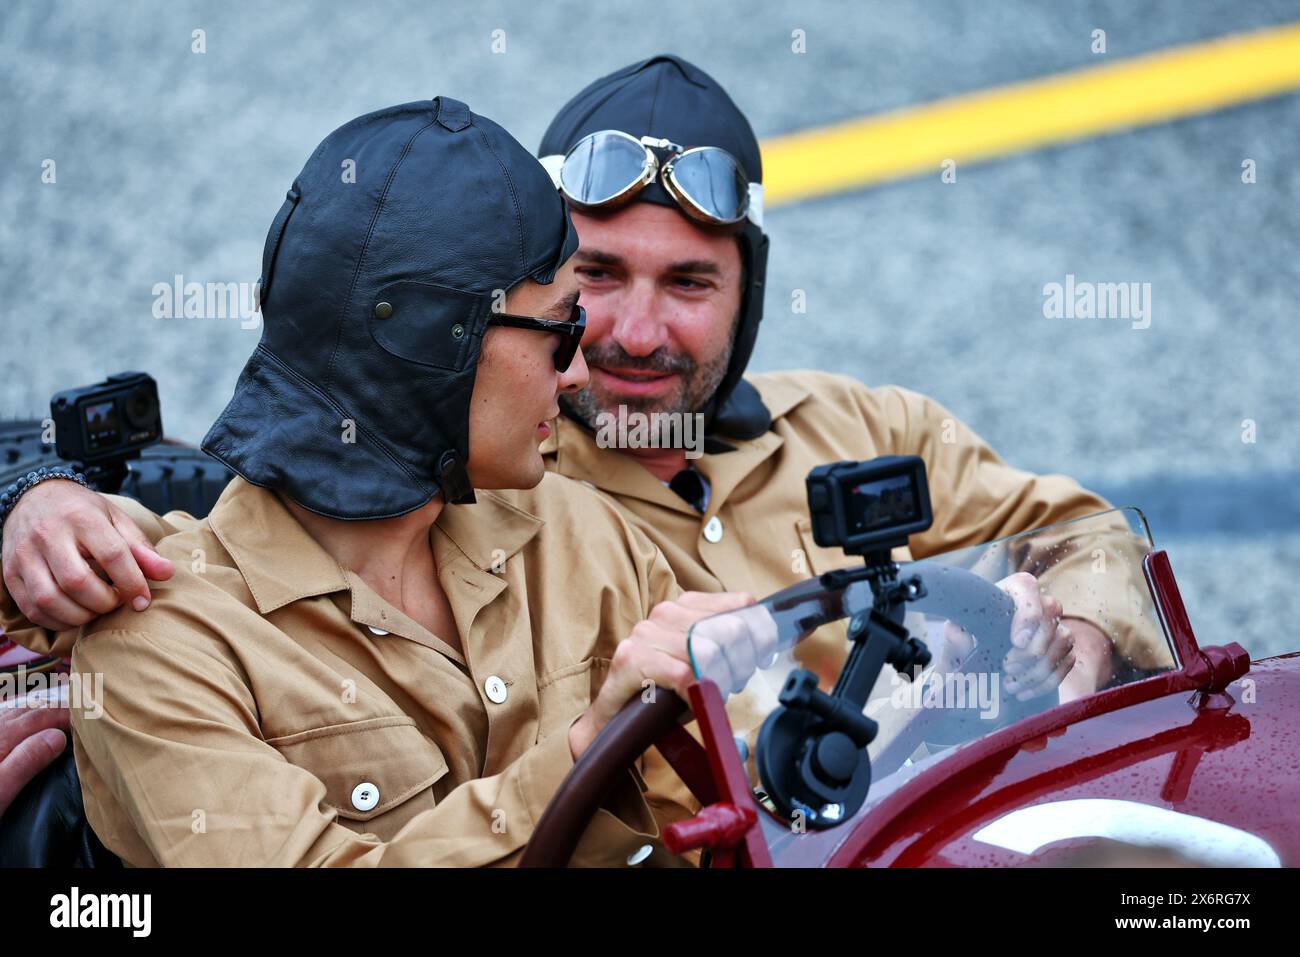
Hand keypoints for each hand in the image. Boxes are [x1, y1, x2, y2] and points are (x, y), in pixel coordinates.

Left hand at [0, 697, 70, 817]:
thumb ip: (27, 761)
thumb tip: (58, 736)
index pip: (40, 717)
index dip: (65, 714)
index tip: (87, 715)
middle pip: (24, 710)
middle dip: (50, 707)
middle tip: (75, 710)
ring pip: (8, 712)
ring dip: (31, 709)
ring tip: (49, 712)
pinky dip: (11, 716)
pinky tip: (12, 721)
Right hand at [1, 479, 172, 630]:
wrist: (35, 498)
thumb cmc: (82, 512)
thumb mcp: (116, 520)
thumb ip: (140, 548)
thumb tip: (167, 573)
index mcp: (82, 517)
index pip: (112, 554)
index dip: (132, 583)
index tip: (143, 601)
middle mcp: (48, 534)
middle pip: (77, 581)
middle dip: (104, 602)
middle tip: (116, 602)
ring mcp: (24, 554)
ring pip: (49, 599)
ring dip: (79, 616)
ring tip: (96, 609)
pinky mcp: (10, 573)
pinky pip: (31, 608)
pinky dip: (56, 620)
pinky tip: (74, 615)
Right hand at [568, 591, 757, 758]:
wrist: (614, 720)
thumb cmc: (665, 691)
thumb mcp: (703, 660)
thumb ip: (730, 643)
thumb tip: (768, 636)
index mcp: (685, 606)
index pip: (739, 605)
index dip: (759, 635)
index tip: (761, 659)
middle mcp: (665, 612)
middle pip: (729, 629)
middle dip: (740, 663)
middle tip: (732, 684)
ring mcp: (646, 633)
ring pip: (708, 652)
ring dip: (718, 681)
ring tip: (710, 695)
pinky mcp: (631, 659)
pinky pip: (683, 675)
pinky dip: (695, 693)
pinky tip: (691, 702)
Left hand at [935, 571, 1075, 702]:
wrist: (975, 667)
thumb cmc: (966, 644)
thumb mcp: (956, 640)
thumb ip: (955, 636)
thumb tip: (958, 633)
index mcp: (1007, 592)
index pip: (1027, 586)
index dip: (1028, 612)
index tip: (1016, 641)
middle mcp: (1035, 604)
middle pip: (1052, 614)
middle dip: (1032, 647)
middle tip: (1007, 667)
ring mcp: (1053, 626)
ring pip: (1063, 640)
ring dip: (1038, 669)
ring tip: (1009, 684)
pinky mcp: (1062, 650)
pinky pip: (1067, 662)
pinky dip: (1046, 681)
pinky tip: (1022, 691)